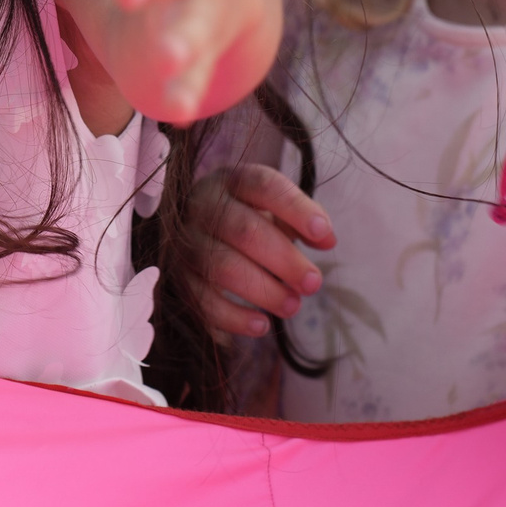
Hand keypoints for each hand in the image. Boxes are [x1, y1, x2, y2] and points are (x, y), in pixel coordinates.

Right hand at [187, 164, 332, 340]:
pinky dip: (233, 317)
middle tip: (314, 283)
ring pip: (222, 266)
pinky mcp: (178, 276)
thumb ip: (304, 220)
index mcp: (232, 181)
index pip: (264, 185)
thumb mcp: (276, 209)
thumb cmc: (249, 217)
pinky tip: (262, 325)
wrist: (198, 229)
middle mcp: (202, 205)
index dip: (295, 208)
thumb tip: (327, 240)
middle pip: (244, 231)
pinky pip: (202, 300)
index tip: (323, 232)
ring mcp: (186, 240)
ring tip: (294, 306)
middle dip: (284, 260)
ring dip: (263, 290)